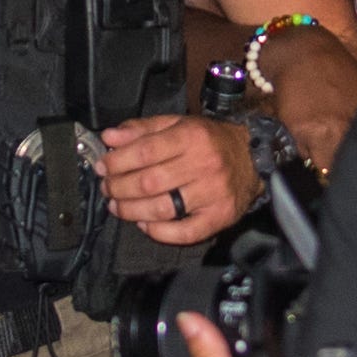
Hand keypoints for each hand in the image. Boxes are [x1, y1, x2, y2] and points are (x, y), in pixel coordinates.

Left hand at [101, 113, 257, 243]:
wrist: (253, 158)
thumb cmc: (209, 140)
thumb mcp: (178, 124)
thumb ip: (142, 129)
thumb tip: (108, 137)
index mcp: (191, 136)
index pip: (145, 151)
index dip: (117, 161)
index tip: (102, 166)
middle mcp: (204, 164)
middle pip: (149, 182)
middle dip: (119, 187)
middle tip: (106, 188)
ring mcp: (213, 194)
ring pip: (162, 208)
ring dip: (131, 211)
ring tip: (117, 206)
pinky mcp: (219, 217)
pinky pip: (184, 232)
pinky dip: (159, 232)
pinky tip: (144, 224)